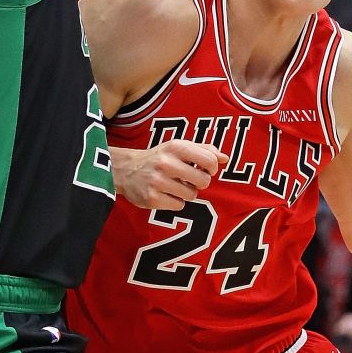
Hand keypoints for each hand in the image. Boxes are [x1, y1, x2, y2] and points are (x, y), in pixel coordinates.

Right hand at [111, 141, 227, 209]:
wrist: (126, 169)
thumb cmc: (160, 157)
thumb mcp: (179, 147)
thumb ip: (204, 150)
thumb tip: (225, 158)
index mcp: (176, 147)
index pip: (210, 161)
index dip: (212, 168)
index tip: (205, 170)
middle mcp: (166, 163)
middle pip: (203, 181)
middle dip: (200, 183)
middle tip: (189, 179)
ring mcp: (158, 181)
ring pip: (191, 195)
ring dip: (187, 192)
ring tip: (175, 185)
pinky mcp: (151, 198)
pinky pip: (179, 205)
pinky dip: (175, 202)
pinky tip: (166, 193)